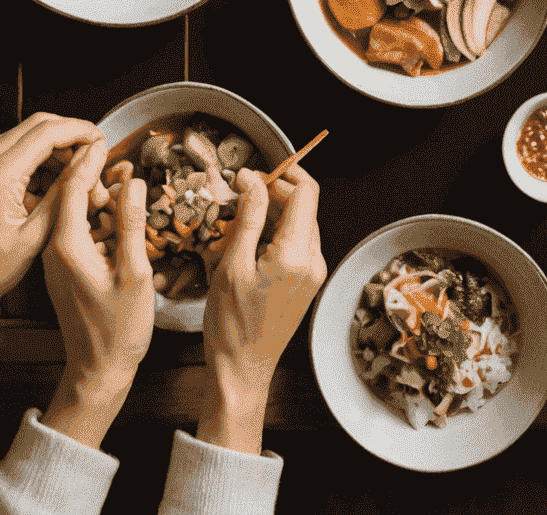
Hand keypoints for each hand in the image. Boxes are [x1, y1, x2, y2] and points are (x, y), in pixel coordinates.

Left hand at [0, 113, 103, 336]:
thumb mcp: (37, 235)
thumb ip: (66, 191)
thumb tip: (90, 160)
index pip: (48, 131)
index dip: (81, 131)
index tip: (101, 141)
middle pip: (40, 124)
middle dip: (72, 136)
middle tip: (93, 158)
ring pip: (30, 134)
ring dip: (58, 149)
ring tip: (76, 180)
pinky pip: (19, 150)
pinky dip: (42, 160)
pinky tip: (54, 187)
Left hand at [40, 137, 155, 447]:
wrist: (90, 371)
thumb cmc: (115, 331)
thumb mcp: (132, 274)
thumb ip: (130, 223)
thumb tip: (133, 181)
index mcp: (62, 242)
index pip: (70, 179)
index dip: (89, 153)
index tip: (108, 140)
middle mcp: (46, 243)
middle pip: (48, 175)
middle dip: (74, 152)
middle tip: (109, 154)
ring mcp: (44, 250)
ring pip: (45, 187)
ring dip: (71, 172)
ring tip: (106, 178)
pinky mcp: (44, 254)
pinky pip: (47, 205)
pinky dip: (66, 192)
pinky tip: (94, 201)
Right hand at [200, 166, 326, 454]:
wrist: (242, 371)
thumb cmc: (231, 324)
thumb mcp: (232, 264)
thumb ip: (248, 216)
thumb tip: (252, 179)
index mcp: (297, 254)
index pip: (306, 192)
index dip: (282, 175)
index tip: (253, 176)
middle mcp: (314, 261)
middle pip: (305, 206)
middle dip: (275, 194)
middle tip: (241, 197)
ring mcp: (314, 273)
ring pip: (301, 224)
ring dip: (275, 214)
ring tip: (241, 223)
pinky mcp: (308, 282)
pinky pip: (298, 244)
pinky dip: (277, 235)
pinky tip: (250, 245)